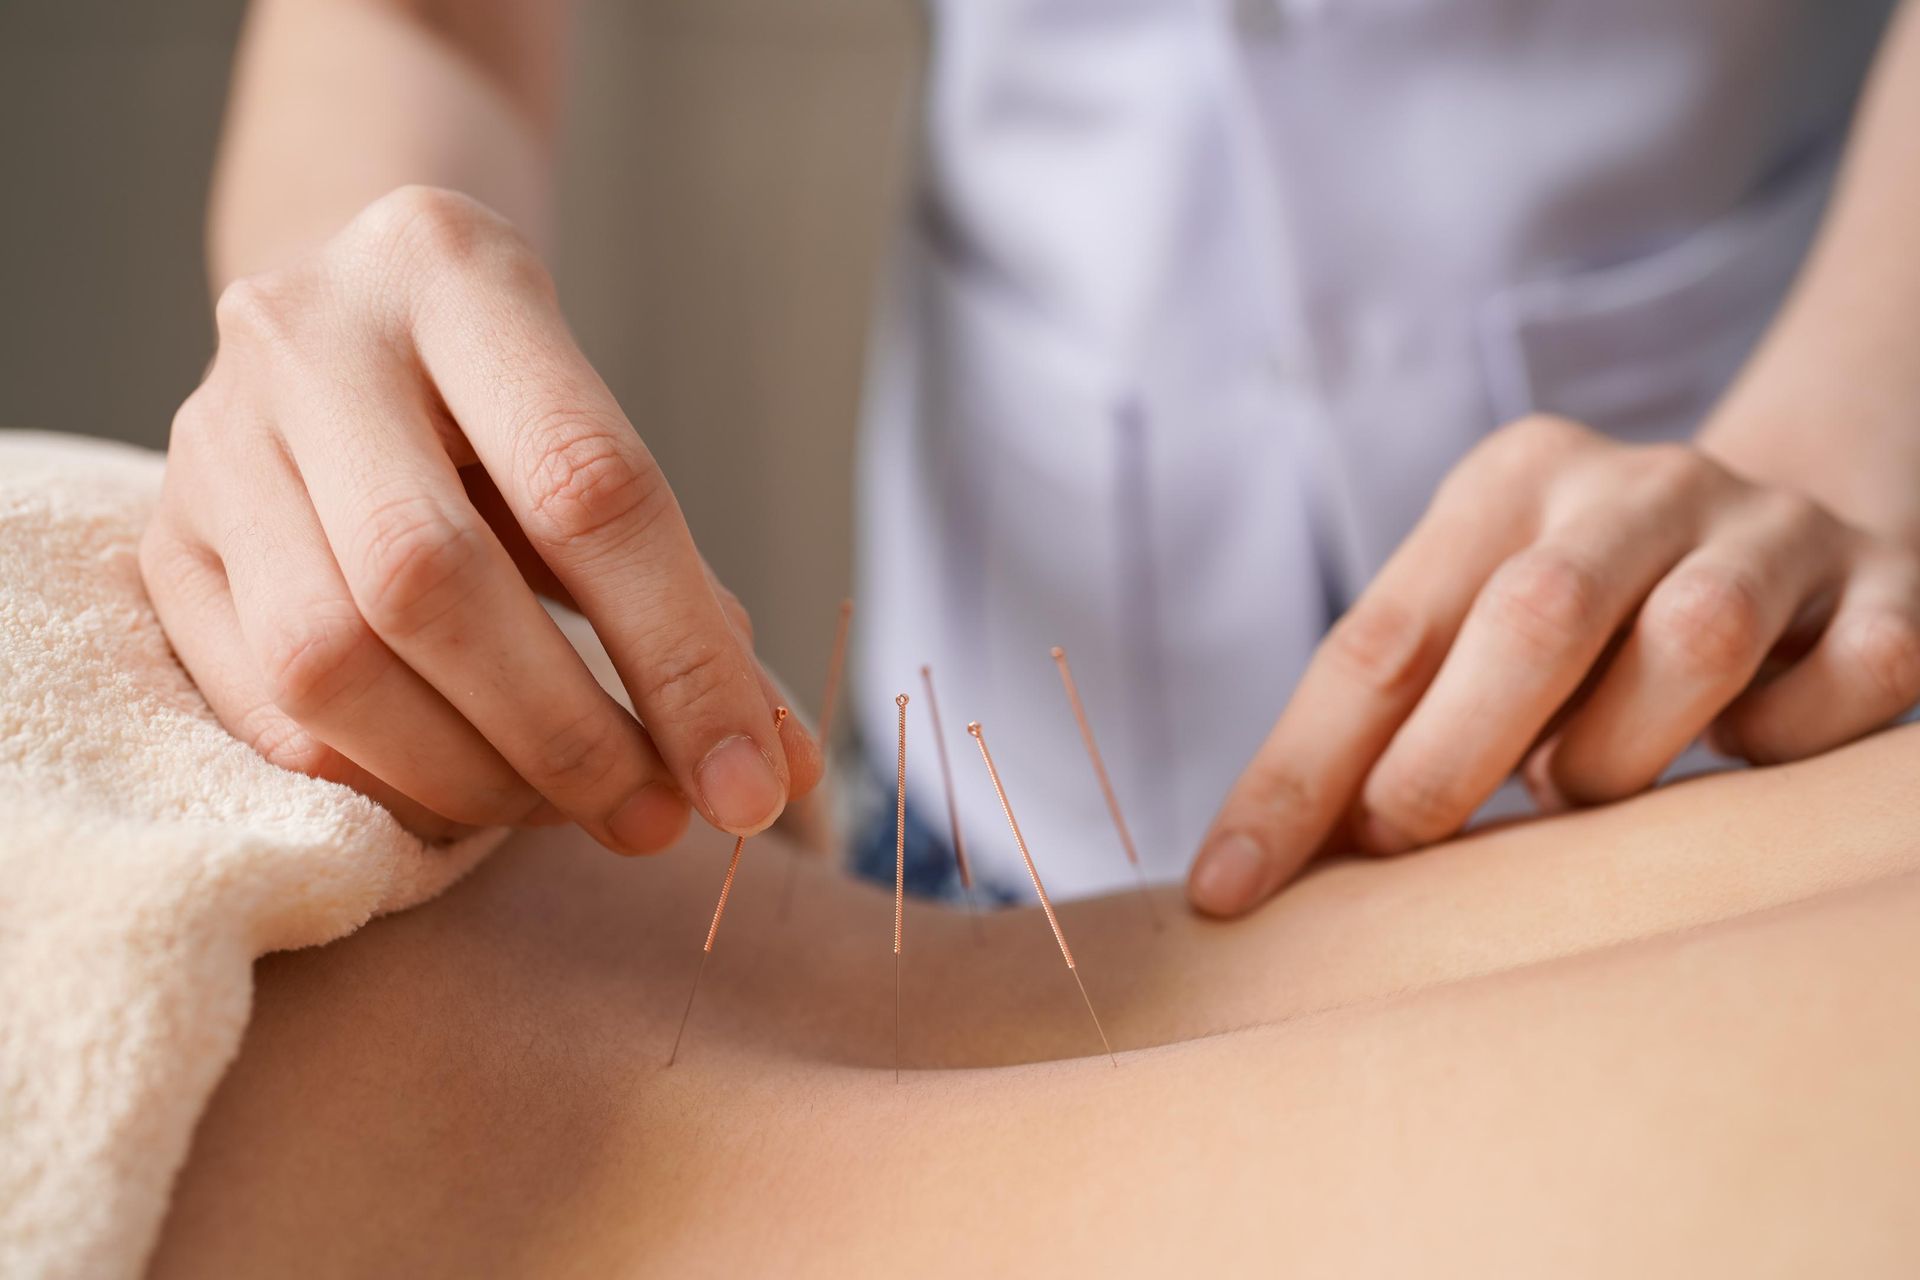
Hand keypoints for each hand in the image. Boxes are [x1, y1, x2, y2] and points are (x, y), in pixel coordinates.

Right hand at [142, 185, 818, 850]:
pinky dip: (386, 782)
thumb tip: (770, 771)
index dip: (681, 657)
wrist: (349, 311)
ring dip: (473, 774)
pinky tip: (472, 793)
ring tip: (569, 807)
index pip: (587, 488)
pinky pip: (266, 712)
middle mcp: (309, 339)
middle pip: (433, 583)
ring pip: (328, 660)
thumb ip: (690, 601)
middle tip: (656, 819)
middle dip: (568, 735)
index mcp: (454, 271)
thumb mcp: (603, 447)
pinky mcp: (165, 542)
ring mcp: (213, 440)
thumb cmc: (510, 403)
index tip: (752, 781)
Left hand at [1189, 415, 1919, 915]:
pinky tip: (1747, 753)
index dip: (1296, 774)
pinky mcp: (1886, 590)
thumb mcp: (1477, 627)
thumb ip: (1392, 719)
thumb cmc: (1593, 616)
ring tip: (1587, 785)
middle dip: (1451, 757)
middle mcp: (1636, 486)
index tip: (1229, 889)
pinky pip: (1847, 682)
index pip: (1375, 640)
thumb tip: (1261, 872)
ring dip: (1622, 753)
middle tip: (1406, 842)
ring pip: (1695, 638)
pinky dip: (1785, 740)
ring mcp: (1770, 529)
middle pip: (1532, 616)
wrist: (1802, 521)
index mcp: (1505, 486)